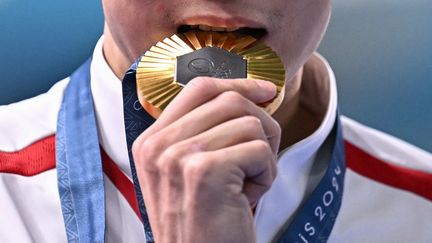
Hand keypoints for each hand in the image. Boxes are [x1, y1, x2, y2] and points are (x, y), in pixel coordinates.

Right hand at [132, 77, 280, 242]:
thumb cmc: (203, 220)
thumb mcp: (189, 171)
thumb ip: (205, 132)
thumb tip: (249, 93)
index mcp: (151, 141)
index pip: (199, 88)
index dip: (237, 83)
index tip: (265, 90)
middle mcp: (158, 145)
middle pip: (229, 100)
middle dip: (261, 125)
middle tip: (259, 158)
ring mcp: (178, 157)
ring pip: (250, 123)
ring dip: (263, 156)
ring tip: (247, 184)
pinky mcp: (205, 172)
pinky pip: (259, 150)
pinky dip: (266, 174)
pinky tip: (248, 197)